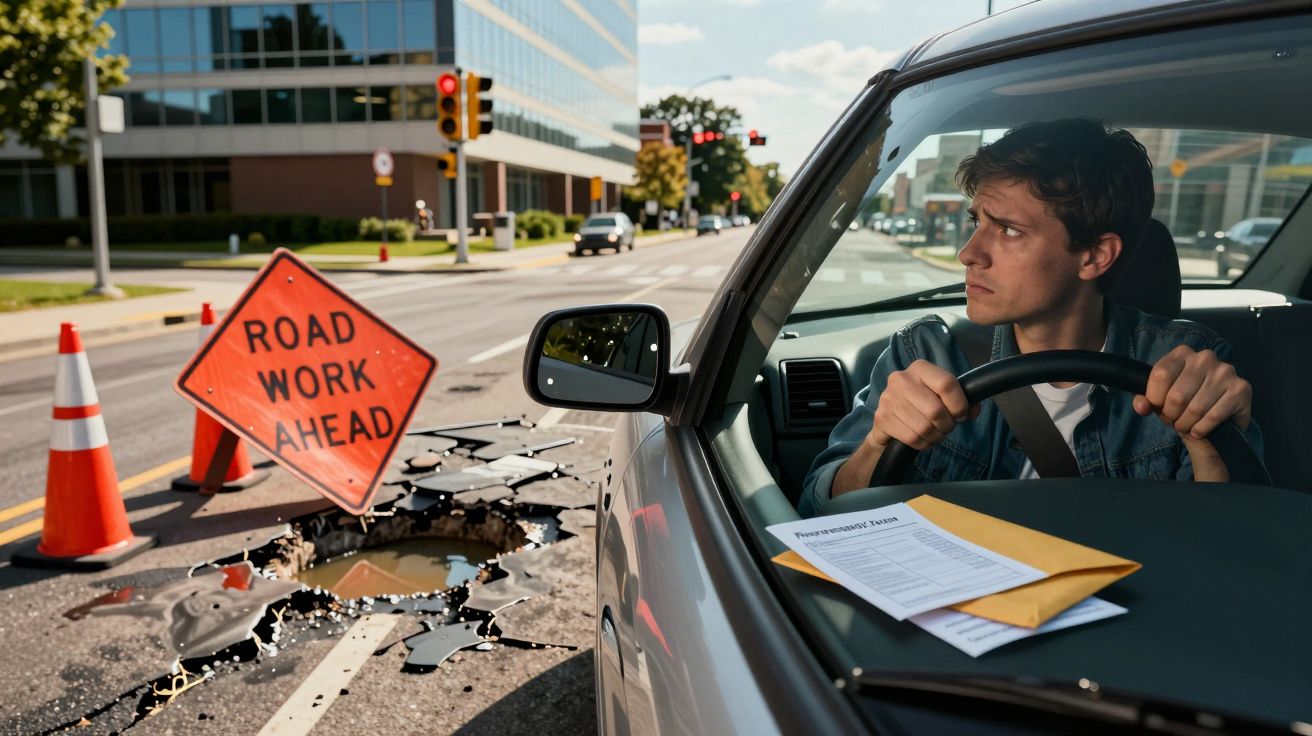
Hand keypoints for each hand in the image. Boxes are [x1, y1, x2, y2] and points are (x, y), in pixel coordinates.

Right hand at [869, 359, 978, 451]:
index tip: (960, 415)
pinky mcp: (882, 418)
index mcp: (919, 368)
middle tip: (946, 427)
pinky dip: (924, 444)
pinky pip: (913, 438)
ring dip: (936, 436)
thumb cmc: (921, 405)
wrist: (888, 420)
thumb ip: (962, 401)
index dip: (959, 405)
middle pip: (936, 410)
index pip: (947, 384)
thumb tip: (973, 410)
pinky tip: (923, 439)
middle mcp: (900, 379)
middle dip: (947, 425)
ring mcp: (888, 398)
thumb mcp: (941, 396)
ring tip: (935, 433)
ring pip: (925, 428)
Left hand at [1132, 346, 1250, 439]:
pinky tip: (1198, 431)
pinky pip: (1214, 416)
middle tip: (1174, 420)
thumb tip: (1141, 406)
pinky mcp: (1241, 389)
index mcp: (1182, 353)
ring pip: (1195, 408)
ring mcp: (1225, 371)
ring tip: (1185, 425)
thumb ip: (1145, 400)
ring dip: (1186, 424)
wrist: (1214, 421)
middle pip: (1177, 395)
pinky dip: (1202, 429)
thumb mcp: (1159, 400)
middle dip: (1171, 414)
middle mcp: (1205, 357)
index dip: (1154, 398)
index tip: (1157, 408)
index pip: (1160, 374)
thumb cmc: (1183, 405)